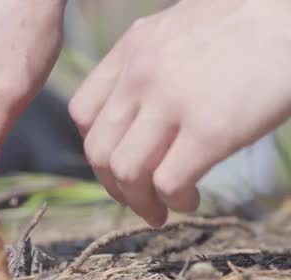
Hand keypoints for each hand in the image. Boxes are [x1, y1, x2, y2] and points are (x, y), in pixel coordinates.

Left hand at [69, 0, 290, 225]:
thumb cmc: (243, 25)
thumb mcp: (176, 30)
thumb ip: (146, 66)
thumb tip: (135, 112)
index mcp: (131, 50)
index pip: (81, 114)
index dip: (97, 148)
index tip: (118, 165)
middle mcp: (141, 74)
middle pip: (98, 151)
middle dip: (114, 187)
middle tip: (138, 201)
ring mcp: (173, 101)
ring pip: (126, 172)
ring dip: (140, 202)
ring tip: (163, 209)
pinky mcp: (211, 129)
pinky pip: (167, 183)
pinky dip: (173, 202)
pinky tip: (190, 200)